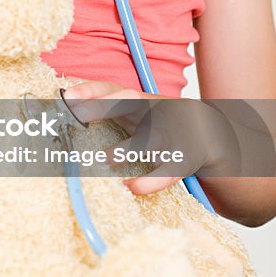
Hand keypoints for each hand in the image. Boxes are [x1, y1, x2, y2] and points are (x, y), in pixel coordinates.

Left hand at [64, 80, 227, 195]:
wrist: (211, 134)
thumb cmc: (161, 123)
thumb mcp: (136, 112)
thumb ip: (106, 110)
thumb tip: (64, 108)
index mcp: (141, 100)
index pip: (113, 88)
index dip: (90, 90)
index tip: (66, 95)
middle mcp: (155, 111)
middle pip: (131, 102)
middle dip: (103, 106)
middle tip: (76, 115)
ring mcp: (171, 135)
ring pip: (150, 138)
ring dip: (127, 148)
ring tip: (103, 159)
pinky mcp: (183, 160)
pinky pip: (167, 171)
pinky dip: (150, 182)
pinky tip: (131, 188)